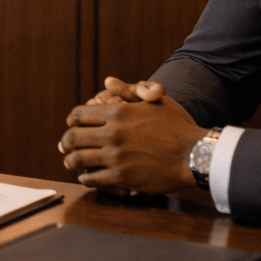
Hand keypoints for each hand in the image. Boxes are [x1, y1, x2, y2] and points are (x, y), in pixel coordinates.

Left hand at [60, 77, 205, 193]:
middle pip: (73, 137)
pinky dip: (85, 177)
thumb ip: (128, 91)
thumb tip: (107, 82)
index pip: (79, 114)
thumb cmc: (178, 126)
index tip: (71, 124)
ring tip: (70, 162)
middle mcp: (112, 133)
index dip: (72, 120)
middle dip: (66, 141)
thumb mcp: (155, 102)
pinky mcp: (121, 177)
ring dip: (71, 160)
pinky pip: (93, 178)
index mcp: (118, 113)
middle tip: (65, 145)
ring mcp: (115, 156)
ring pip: (78, 159)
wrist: (195, 155)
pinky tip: (86, 176)